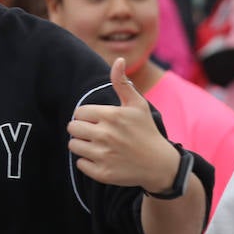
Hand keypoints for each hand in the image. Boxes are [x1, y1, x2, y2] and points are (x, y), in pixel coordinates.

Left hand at [68, 58, 178, 191]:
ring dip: (83, 145)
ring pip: (73, 146)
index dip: (87, 116)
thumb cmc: (147, 131)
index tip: (100, 121)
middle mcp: (106, 135)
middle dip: (82, 129)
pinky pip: (80, 164)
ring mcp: (104, 155)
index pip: (79, 112)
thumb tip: (118, 59)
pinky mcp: (103, 173)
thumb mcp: (138, 105)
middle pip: (72, 128)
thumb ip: (122, 83)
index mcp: (112, 116)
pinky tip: (104, 159)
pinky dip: (88, 162)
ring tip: (99, 146)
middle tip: (98, 134)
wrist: (160, 165)